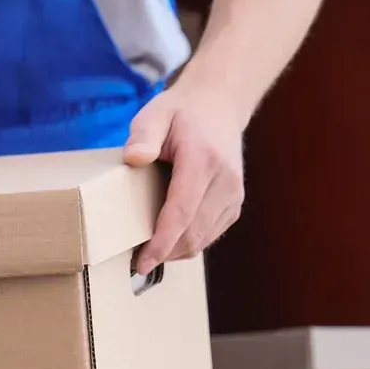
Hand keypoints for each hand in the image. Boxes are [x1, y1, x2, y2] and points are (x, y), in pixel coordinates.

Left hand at [123, 84, 246, 274]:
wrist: (219, 106)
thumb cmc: (181, 113)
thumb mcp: (155, 115)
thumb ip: (143, 136)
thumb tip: (134, 158)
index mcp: (203, 160)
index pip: (182, 212)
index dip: (161, 243)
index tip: (142, 263)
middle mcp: (225, 181)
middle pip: (193, 233)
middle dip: (164, 253)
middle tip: (136, 261)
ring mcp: (234, 194)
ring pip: (203, 239)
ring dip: (175, 252)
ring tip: (149, 252)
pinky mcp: (235, 204)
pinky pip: (211, 234)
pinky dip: (189, 243)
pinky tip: (169, 241)